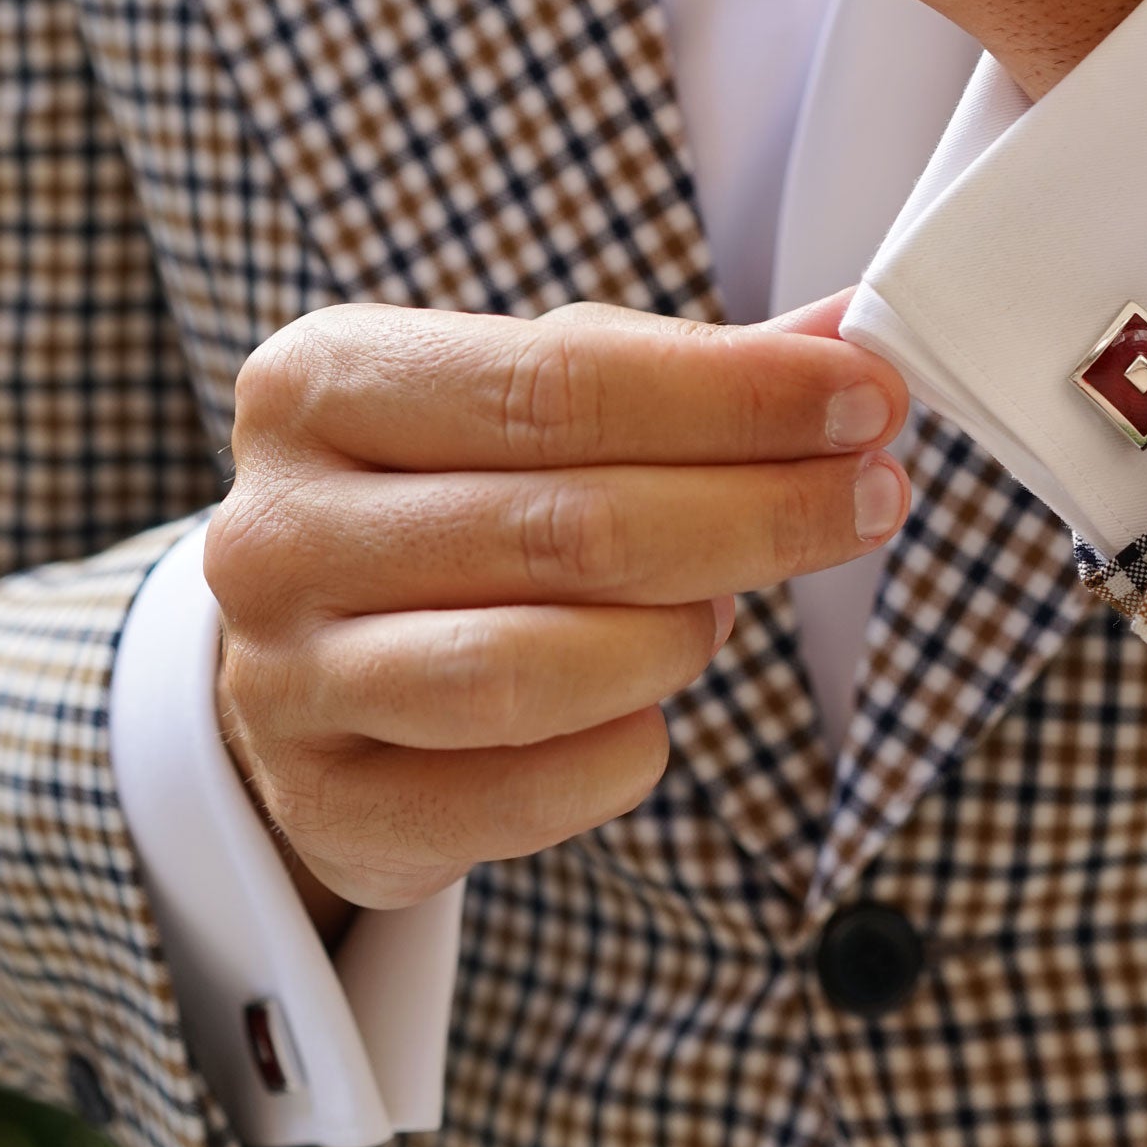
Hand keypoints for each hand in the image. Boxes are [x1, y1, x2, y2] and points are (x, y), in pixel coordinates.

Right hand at [203, 298, 910, 930]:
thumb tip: (852, 337)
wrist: (311, 659)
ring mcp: (286, 680)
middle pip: (565, 526)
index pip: (556, 382)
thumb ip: (683, 371)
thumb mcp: (533, 402)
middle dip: (755, 511)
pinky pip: (528, 791)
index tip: (866, 399)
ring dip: (674, 638)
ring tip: (720, 611)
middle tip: (869, 499)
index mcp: (319, 385)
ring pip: (533, 668)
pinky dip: (624, 748)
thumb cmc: (450, 503)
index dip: (736, 396)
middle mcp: (277, 529)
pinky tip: (647, 711)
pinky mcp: (329, 809)